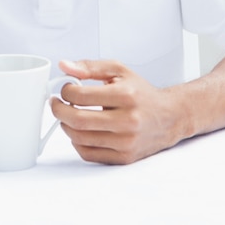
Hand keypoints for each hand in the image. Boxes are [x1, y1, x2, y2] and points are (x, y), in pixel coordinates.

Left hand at [51, 59, 183, 164]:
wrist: (169, 117)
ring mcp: (126, 142)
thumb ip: (90, 67)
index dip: (65, 91)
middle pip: (78, 120)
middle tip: (56, 103)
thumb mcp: (118, 70)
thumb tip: (64, 66)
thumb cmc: (141, 93)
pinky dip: (77, 142)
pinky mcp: (124, 157)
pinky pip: (89, 154)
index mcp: (126, 95)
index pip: (82, 96)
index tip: (64, 88)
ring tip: (67, 115)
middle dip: (59, 110)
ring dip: (66, 126)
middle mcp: (128, 121)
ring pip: (80, 139)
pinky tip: (80, 130)